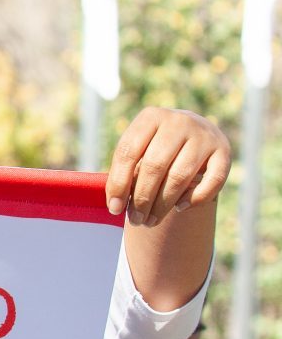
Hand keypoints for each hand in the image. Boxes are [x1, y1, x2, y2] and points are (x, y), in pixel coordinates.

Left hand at [105, 108, 230, 224]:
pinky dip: (195, 199)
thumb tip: (115, 206)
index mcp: (151, 117)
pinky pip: (211, 181)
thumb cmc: (155, 150)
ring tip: (150, 221)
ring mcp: (204, 134)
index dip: (118, 183)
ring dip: (162, 205)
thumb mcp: (138, 152)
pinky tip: (180, 208)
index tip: (114, 209)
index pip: (128, 151)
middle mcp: (179, 121)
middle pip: (154, 166)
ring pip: (179, 176)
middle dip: (141, 199)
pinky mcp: (223, 150)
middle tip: (135, 220)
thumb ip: (125, 173)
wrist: (193, 136)